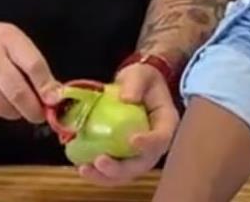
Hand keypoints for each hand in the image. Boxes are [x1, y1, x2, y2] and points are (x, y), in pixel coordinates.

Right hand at [0, 22, 62, 121]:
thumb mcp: (13, 41)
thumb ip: (33, 64)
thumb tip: (54, 93)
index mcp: (7, 38)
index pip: (33, 65)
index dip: (46, 86)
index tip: (55, 100)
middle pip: (17, 91)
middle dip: (33, 109)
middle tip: (40, 115)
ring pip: (3, 107)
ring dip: (16, 112)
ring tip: (19, 107)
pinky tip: (0, 102)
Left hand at [78, 62, 179, 185]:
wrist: (136, 84)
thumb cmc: (142, 78)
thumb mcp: (140, 74)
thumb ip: (135, 83)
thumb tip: (127, 98)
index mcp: (166, 123)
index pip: (162, 138)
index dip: (149, 143)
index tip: (132, 140)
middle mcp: (155, 144)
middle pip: (143, 164)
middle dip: (121, 169)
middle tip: (100, 162)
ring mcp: (139, 152)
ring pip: (127, 173)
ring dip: (106, 176)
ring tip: (86, 170)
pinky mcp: (125, 155)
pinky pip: (114, 170)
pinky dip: (99, 173)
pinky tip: (83, 167)